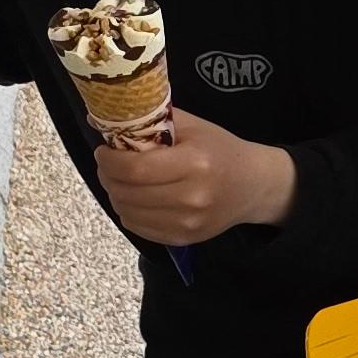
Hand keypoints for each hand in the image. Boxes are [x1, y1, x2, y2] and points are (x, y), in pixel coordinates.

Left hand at [96, 109, 296, 246]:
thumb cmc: (221, 150)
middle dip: (107, 176)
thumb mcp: (193, 127)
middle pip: (126, 192)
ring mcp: (187, 222)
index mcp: (195, 163)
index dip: (109, 160)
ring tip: (122, 180)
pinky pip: (137, 228)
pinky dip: (129, 212)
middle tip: (108, 164)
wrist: (254, 186)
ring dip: (115, 194)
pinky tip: (137, 198)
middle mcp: (192, 197)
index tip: (104, 151)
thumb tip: (102, 119)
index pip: (134, 168)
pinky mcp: (183, 238)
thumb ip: (153, 120)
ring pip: (127, 212)